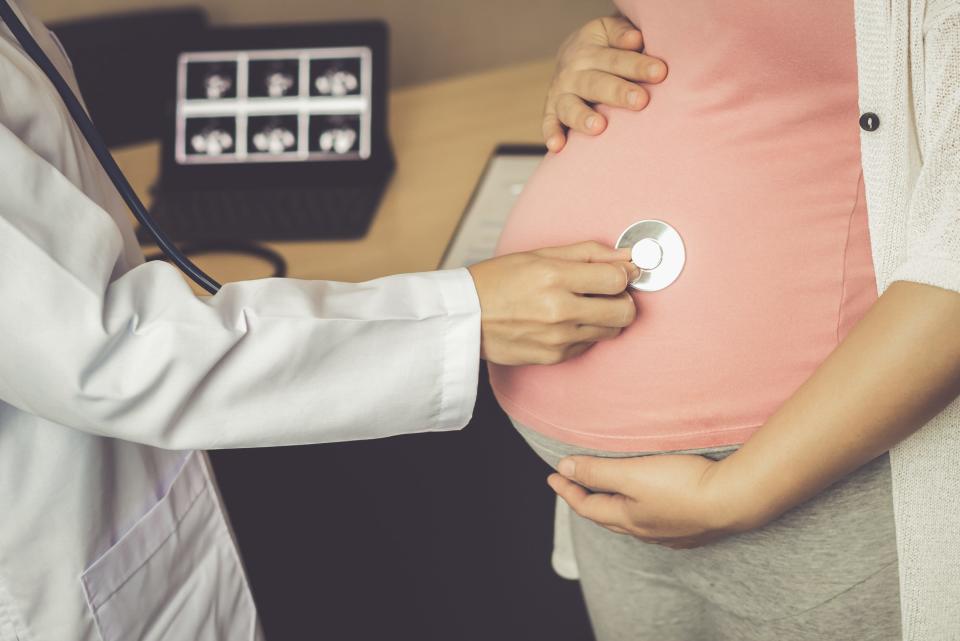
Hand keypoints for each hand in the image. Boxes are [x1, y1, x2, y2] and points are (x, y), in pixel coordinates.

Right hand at [468, 241, 638, 365]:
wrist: (463, 317)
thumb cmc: (496, 281)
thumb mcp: (538, 254)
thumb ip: (587, 253)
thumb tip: (627, 255)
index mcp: (554, 276)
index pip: (617, 279)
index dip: (623, 274)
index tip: (618, 273)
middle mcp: (558, 310)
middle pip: (624, 311)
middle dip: (623, 300)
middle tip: (608, 292)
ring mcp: (557, 338)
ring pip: (611, 331)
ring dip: (606, 318)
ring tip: (583, 306)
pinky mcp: (553, 357)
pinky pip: (588, 345)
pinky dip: (584, 333)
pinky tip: (564, 322)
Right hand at [544, 15, 666, 151]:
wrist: (570, 55)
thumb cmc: (604, 47)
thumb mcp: (610, 31)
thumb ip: (623, 34)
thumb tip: (636, 39)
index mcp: (589, 49)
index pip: (615, 58)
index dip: (637, 65)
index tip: (660, 72)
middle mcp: (572, 72)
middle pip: (596, 83)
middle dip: (617, 92)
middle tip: (640, 100)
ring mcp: (560, 94)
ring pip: (570, 106)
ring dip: (582, 117)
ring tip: (599, 127)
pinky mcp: (551, 112)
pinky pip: (549, 123)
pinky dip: (552, 134)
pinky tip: (557, 146)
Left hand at [548, 452, 763, 548]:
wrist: (735, 500)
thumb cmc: (683, 484)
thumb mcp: (632, 473)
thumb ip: (598, 471)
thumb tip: (563, 468)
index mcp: (628, 519)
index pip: (588, 506)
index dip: (568, 490)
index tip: (552, 475)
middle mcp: (647, 532)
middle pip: (608, 517)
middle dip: (588, 501)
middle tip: (574, 486)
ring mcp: (671, 533)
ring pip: (633, 522)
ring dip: (615, 508)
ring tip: (609, 496)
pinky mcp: (694, 529)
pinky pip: (657, 524)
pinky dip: (642, 513)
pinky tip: (651, 509)